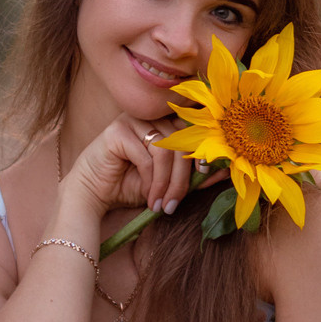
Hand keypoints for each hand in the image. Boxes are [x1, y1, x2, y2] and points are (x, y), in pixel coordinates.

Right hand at [66, 112, 196, 217]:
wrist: (95, 193)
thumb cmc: (132, 186)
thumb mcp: (169, 182)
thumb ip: (194, 176)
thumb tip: (225, 172)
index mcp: (167, 122)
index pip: (194, 132)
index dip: (203, 153)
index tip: (205, 177)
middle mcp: (152, 116)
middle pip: (181, 142)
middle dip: (182, 179)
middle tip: (174, 205)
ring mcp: (134, 119)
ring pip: (165, 149)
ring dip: (165, 183)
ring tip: (160, 205)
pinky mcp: (117, 129)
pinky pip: (145, 155)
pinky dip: (150, 179)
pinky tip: (147, 195)